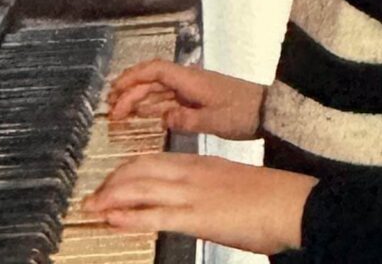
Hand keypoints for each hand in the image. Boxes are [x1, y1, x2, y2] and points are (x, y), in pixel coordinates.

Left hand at [82, 153, 316, 255]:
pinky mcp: (197, 217)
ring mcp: (191, 194)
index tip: (110, 182)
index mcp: (197, 163)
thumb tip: (193, 199)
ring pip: (139, 189)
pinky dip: (130, 216)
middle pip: (138, 171)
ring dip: (110, 199)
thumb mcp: (229, 182)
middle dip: (111, 184)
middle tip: (93, 197)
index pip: (149, 161)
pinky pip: (155, 215)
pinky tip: (113, 219)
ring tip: (92, 208)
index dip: (124, 172)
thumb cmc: (268, 197)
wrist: (290, 202)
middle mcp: (189, 174)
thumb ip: (206, 185)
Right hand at [108, 59, 265, 140]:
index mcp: (189, 79)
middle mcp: (187, 80)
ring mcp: (191, 89)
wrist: (266, 112)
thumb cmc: (242, 113)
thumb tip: (162, 118)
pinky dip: (153, 105)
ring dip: (138, 98)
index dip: (132, 78)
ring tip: (120, 111)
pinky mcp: (196, 99)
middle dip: (129, 91)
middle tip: (112, 109)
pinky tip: (144, 114)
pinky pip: (168, 99)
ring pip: (157, 89)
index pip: (154, 71)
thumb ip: (186, 119)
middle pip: (152, 80)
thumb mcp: (214, 120)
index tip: (115, 90)